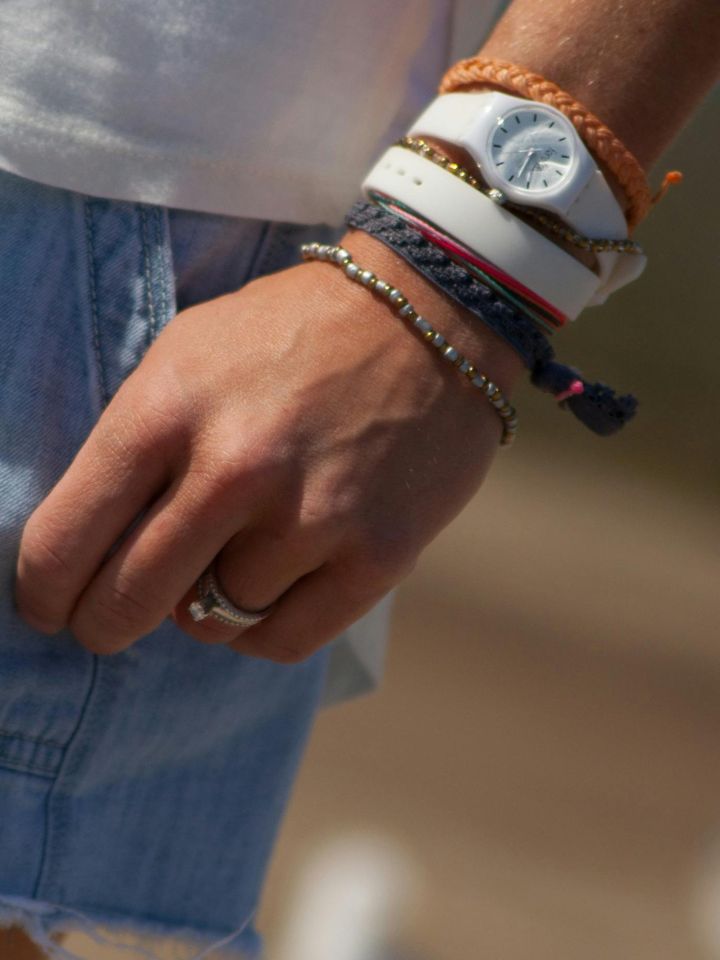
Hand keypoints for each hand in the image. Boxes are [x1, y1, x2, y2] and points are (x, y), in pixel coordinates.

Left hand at [15, 231, 521, 662]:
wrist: (430, 315)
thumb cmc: (293, 334)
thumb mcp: (188, 353)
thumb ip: (135, 445)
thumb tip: (92, 545)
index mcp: (169, 406)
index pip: (65, 539)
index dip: (43, 589)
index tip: (49, 604)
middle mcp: (236, 468)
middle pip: (127, 602)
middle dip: (102, 624)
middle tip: (105, 624)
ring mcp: (312, 517)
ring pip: (212, 620)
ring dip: (206, 602)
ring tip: (228, 558)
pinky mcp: (378, 556)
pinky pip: (282, 641)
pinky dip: (260, 628)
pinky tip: (266, 589)